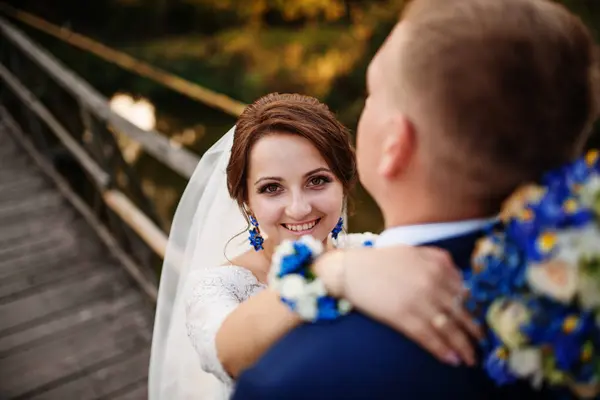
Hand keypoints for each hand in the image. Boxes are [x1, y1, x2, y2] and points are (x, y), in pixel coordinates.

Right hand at [313, 246, 481, 366]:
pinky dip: (441, 350)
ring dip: (462, 346)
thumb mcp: (415, 251)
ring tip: (470, 358)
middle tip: (481, 345)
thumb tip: (461, 280)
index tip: (478, 321)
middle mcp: (433, 284)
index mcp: (438, 266)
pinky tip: (451, 359)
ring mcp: (419, 301)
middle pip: (460, 313)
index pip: (464, 293)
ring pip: (448, 328)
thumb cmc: (382, 259)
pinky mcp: (403, 317)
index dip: (473, 310)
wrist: (351, 269)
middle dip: (473, 332)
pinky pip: (428, 337)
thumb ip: (440, 260)